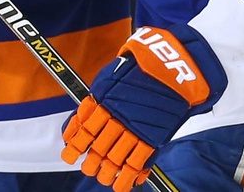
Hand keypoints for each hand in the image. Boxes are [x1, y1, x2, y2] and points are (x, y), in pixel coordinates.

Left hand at [61, 26, 226, 190]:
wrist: (173, 64)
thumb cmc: (142, 65)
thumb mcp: (111, 75)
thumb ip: (97, 97)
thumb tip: (83, 115)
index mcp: (103, 100)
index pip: (82, 129)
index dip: (74, 145)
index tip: (70, 153)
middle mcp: (116, 117)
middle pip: (96, 148)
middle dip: (90, 163)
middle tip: (89, 167)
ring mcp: (135, 128)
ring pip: (114, 159)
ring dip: (107, 173)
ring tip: (105, 177)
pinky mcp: (153, 136)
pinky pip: (138, 162)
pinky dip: (130, 176)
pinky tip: (126, 183)